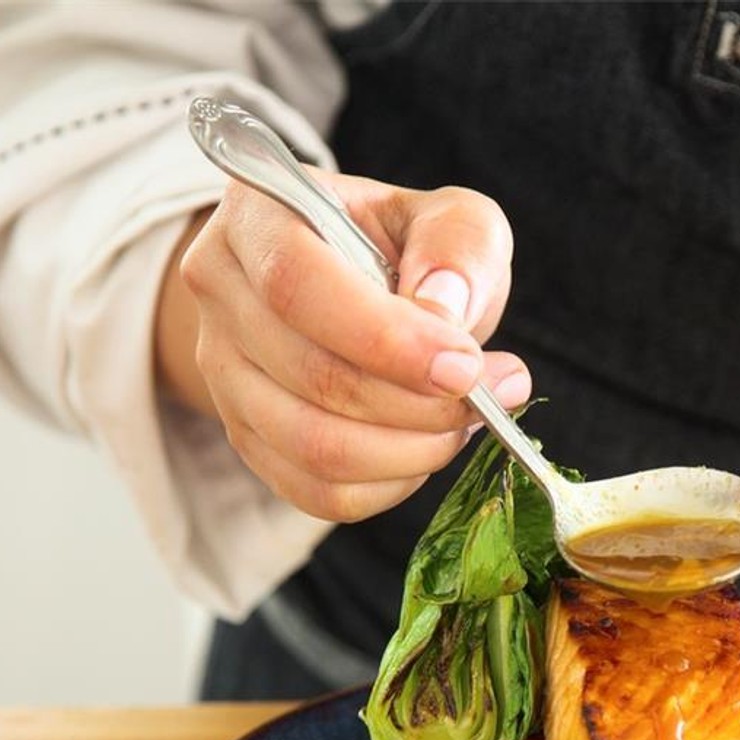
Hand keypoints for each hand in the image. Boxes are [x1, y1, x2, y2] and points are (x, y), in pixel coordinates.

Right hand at [155, 169, 527, 522]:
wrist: (361, 290)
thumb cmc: (408, 249)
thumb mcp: (451, 217)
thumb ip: (460, 246)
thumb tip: (446, 310)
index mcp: (258, 217)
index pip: (298, 288)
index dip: (387, 340)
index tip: (465, 366)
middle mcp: (220, 293)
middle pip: (312, 377)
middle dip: (419, 404)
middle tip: (489, 397)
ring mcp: (224, 372)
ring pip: (313, 447)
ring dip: (411, 451)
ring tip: (466, 422)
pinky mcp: (247, 436)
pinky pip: (318, 493)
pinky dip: (390, 486)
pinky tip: (428, 449)